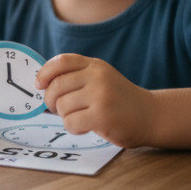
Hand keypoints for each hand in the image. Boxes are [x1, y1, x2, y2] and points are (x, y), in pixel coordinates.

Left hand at [37, 54, 157, 147]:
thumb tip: (40, 86)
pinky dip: (73, 128)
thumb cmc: (119, 100)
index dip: (45, 73)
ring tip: (80, 118)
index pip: (62, 61)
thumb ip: (76, 78)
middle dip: (50, 100)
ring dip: (65, 116)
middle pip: (56, 86)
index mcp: (95, 66)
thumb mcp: (101, 79)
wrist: (151, 116)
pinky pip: (70, 122)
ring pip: (61, 106)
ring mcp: (101, 96)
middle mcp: (98, 77)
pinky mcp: (102, 116)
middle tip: (57, 109)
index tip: (39, 85)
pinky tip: (85, 127)